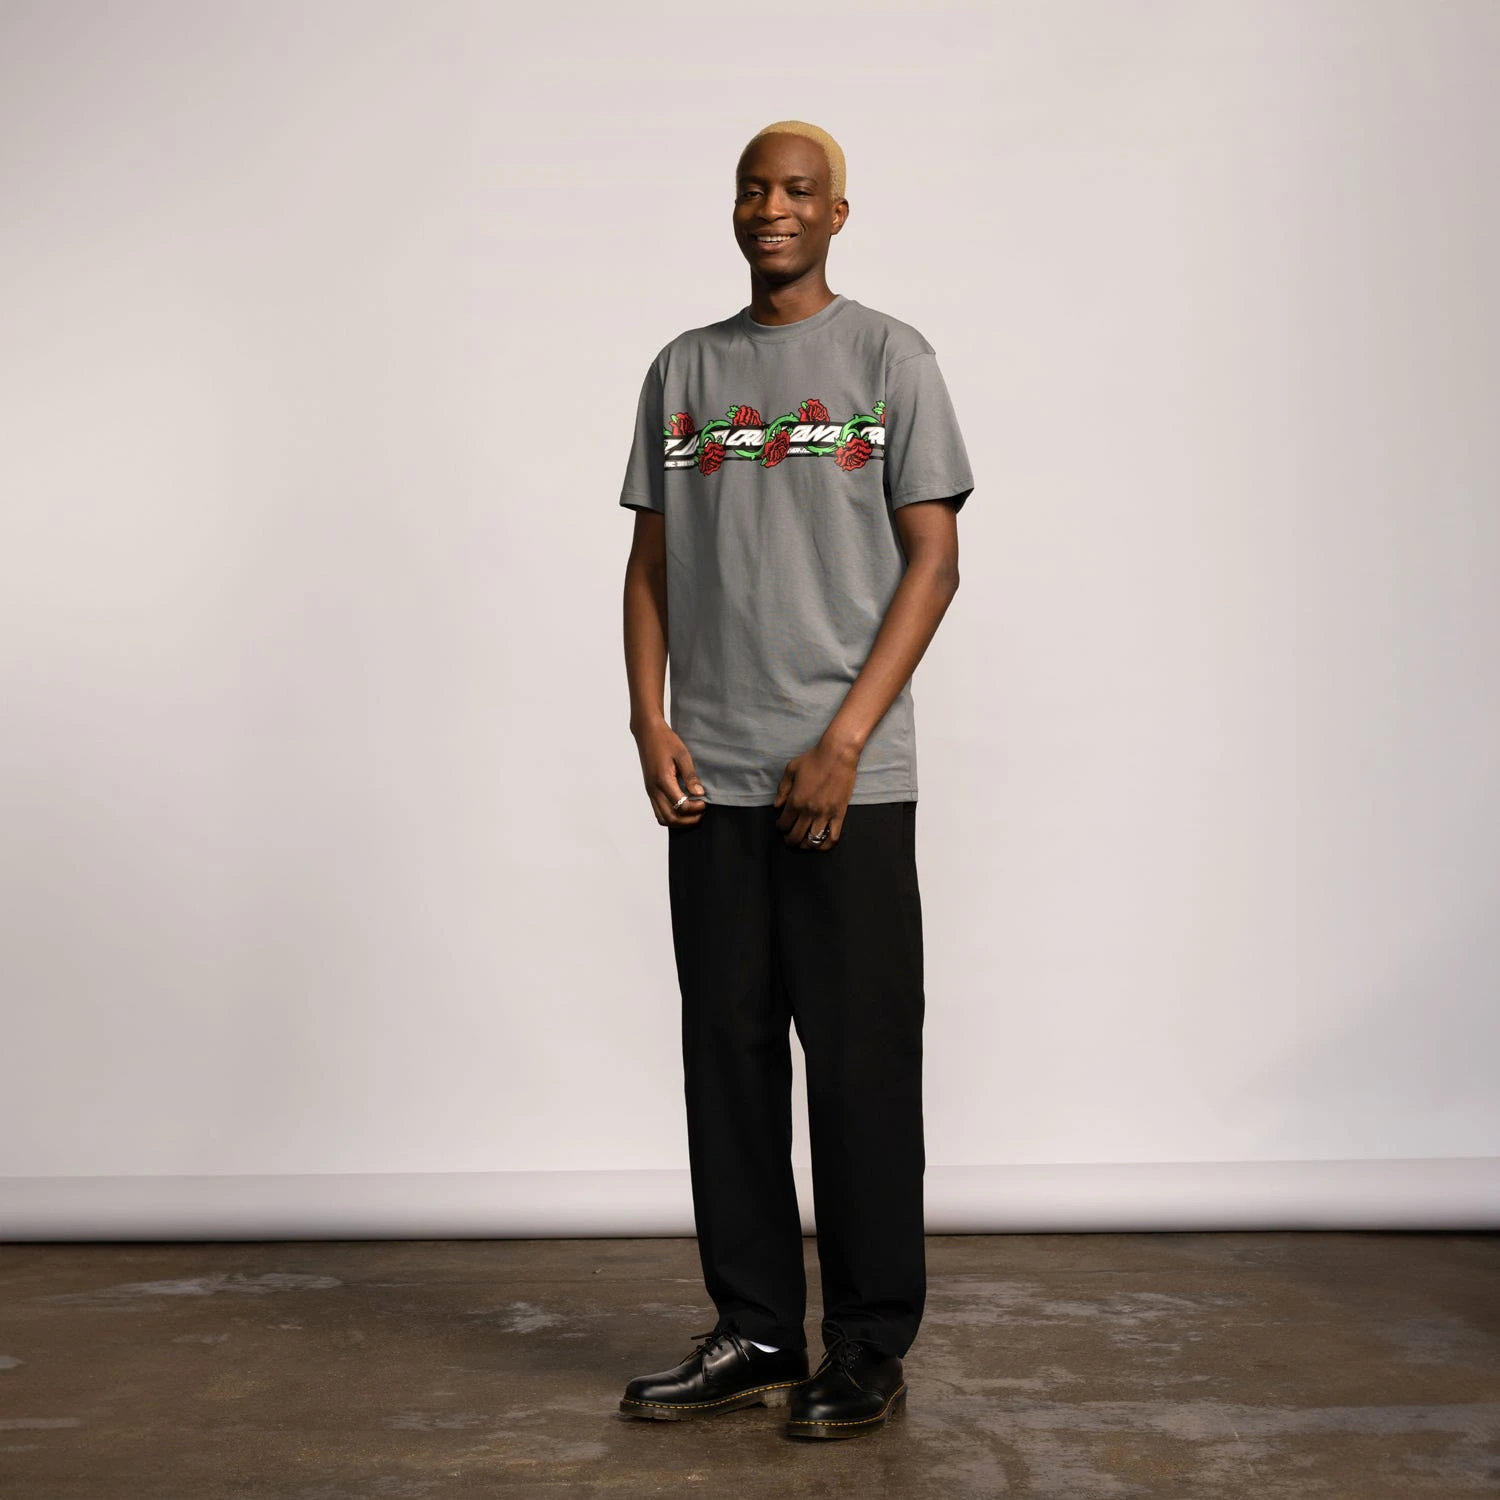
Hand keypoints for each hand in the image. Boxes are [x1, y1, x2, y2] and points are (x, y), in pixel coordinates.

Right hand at [634, 720, 707, 826]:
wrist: (648, 733)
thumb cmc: (665, 741)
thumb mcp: (683, 755)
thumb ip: (690, 776)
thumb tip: (699, 793)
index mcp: (663, 780)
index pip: (680, 805)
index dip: (695, 808)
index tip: (705, 802)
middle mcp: (653, 789)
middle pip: (670, 818)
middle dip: (688, 820)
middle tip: (701, 814)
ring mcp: (650, 791)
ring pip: (662, 818)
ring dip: (678, 821)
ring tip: (692, 813)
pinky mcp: (649, 790)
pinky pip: (658, 810)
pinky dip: (670, 815)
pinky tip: (682, 808)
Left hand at [773, 734, 858, 848]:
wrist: (838, 755)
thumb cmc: (813, 759)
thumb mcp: (790, 770)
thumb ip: (782, 790)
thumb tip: (777, 806)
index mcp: (795, 801)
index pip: (784, 824)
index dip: (780, 828)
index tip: (781, 825)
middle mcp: (809, 811)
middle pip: (796, 837)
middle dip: (790, 840)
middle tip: (789, 838)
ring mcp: (825, 815)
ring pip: (813, 841)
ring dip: (806, 845)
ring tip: (803, 843)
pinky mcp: (839, 814)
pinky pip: (833, 837)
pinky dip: (825, 845)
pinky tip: (820, 844)